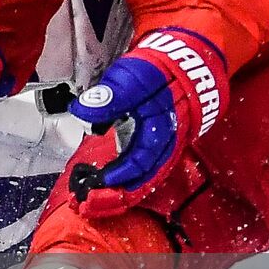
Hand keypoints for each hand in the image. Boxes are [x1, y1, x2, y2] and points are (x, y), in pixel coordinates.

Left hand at [66, 28, 227, 217]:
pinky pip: (148, 171)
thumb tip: (81, 111)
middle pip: (144, 181)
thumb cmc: (159, 69)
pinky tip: (114, 187)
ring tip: (97, 204)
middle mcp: (168, 144)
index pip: (140, 163)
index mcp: (161, 130)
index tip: (96, 183)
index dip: (118, 177)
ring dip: (122, 193)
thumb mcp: (132, 78)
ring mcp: (167, 146)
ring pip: (147, 179)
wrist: (187, 62)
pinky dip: (130, 182)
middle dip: (117, 197)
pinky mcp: (162, 145)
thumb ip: (110, 96)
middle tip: (89, 206)